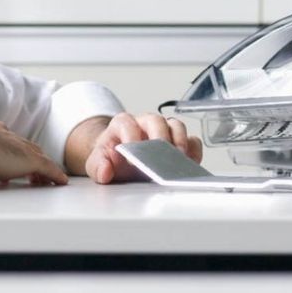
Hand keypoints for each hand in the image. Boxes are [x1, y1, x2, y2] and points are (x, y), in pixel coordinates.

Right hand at [0, 119, 67, 193]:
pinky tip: (61, 182)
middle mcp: (6, 136)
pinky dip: (55, 175)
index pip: (6, 140)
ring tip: (48, 179)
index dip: (12, 149)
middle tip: (37, 169)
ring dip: (44, 168)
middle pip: (26, 147)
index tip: (13, 156)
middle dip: (32, 156)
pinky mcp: (29, 160)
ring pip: (39, 157)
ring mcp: (19, 148)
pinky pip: (48, 169)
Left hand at [66, 113, 202, 183]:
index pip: (127, 123)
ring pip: (177, 127)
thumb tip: (105, 171)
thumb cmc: (112, 158)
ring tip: (179, 161)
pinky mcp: (179, 141)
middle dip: (159, 139)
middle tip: (160, 157)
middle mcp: (145, 122)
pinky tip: (190, 164)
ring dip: (180, 143)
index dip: (131, 138)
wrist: (120, 159)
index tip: (132, 159)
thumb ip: (98, 166)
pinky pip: (192, 140)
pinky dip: (193, 151)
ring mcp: (165, 130)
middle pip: (156, 121)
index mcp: (123, 123)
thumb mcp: (97, 163)